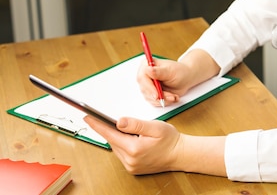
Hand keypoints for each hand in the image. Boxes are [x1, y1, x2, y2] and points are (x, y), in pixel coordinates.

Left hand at [84, 115, 226, 175]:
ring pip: (116, 147)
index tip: (87, 117)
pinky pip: (122, 154)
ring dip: (119, 138)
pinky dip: (123, 145)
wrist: (180, 154)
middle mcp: (130, 160)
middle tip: (112, 120)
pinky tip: (132, 139)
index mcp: (134, 148)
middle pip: (113, 141)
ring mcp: (130, 166)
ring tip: (130, 131)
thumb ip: (136, 124)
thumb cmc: (170, 140)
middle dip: (112, 130)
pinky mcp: (132, 168)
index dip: (98, 124)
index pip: (110, 134)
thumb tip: (118, 121)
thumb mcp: (155, 127)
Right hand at [137, 50, 220, 106]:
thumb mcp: (172, 71)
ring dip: (162, 99)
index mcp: (146, 64)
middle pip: (144, 89)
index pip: (142, 77)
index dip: (149, 87)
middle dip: (158, 95)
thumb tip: (149, 69)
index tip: (157, 93)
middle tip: (169, 97)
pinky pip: (154, 102)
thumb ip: (160, 71)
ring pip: (149, 97)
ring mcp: (147, 84)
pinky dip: (164, 102)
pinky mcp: (151, 93)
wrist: (188, 77)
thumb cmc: (182, 71)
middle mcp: (144, 74)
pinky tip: (172, 97)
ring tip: (173, 96)